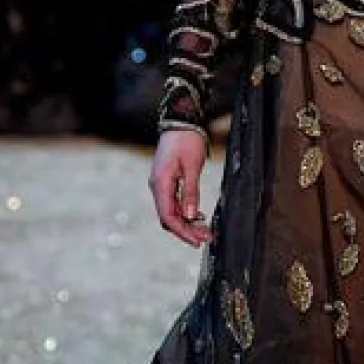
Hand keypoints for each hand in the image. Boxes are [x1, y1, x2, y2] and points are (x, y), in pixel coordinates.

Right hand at [149, 128, 211, 246]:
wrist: (180, 122)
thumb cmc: (187, 141)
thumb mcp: (192, 167)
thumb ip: (190, 192)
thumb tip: (190, 216)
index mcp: (161, 183)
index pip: (168, 216)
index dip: (182, 232)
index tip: (197, 241)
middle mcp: (157, 186)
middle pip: (169, 217)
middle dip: (186, 230)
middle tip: (206, 238)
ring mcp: (160, 184)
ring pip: (171, 211)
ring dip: (187, 222)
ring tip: (205, 230)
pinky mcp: (166, 181)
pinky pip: (173, 203)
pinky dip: (185, 212)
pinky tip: (198, 216)